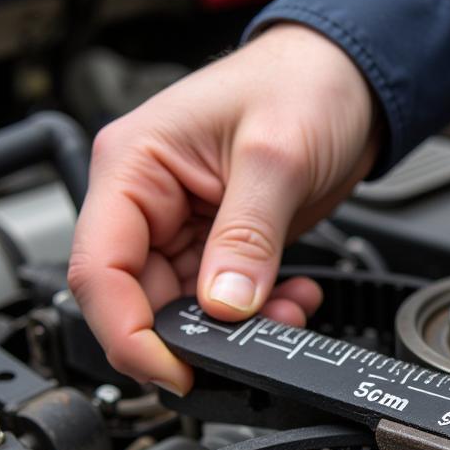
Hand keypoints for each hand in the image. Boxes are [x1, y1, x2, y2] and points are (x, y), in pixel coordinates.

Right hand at [67, 24, 379, 393]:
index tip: (172, 368)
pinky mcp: (221, 242)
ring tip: (287, 313)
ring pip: (186, 308)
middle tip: (247, 347)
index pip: (99, 268)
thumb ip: (247, 238)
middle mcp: (148, 200)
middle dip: (194, 335)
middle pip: (139, 299)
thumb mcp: (276, 158)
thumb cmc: (304, 84)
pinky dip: (260, 314)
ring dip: (236, 328)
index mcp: (133, 166)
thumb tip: (224, 307)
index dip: (128, 332)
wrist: (351, 81)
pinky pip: (224, 300)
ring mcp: (184, 224)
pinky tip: (293, 299)